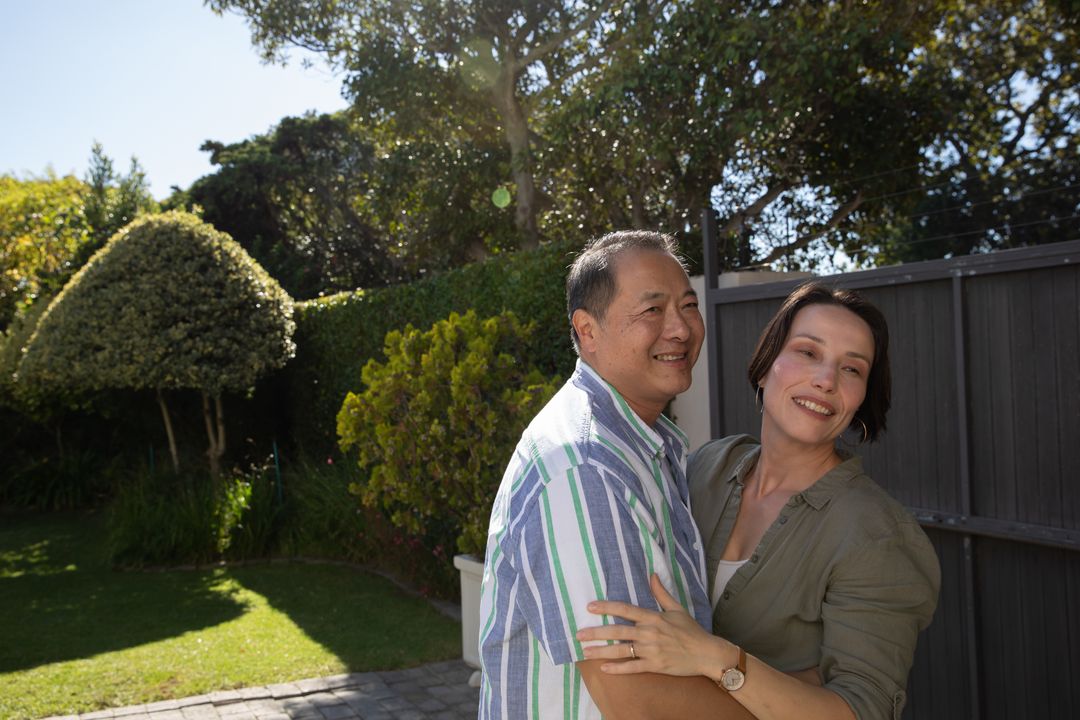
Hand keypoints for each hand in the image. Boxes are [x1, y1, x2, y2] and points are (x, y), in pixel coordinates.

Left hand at [576, 573, 729, 676]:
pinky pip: (633, 667)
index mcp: (653, 617)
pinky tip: (604, 669)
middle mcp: (649, 633)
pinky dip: (618, 669)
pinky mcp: (655, 665)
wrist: (707, 653)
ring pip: (622, 650)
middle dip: (597, 633)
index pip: (625, 609)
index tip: (590, 607)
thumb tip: (652, 575)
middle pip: (618, 631)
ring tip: (585, 652)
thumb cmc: (692, 631)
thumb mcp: (677, 609)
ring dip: (602, 651)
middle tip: (579, 634)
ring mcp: (652, 650)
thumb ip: (661, 593)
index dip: (606, 607)